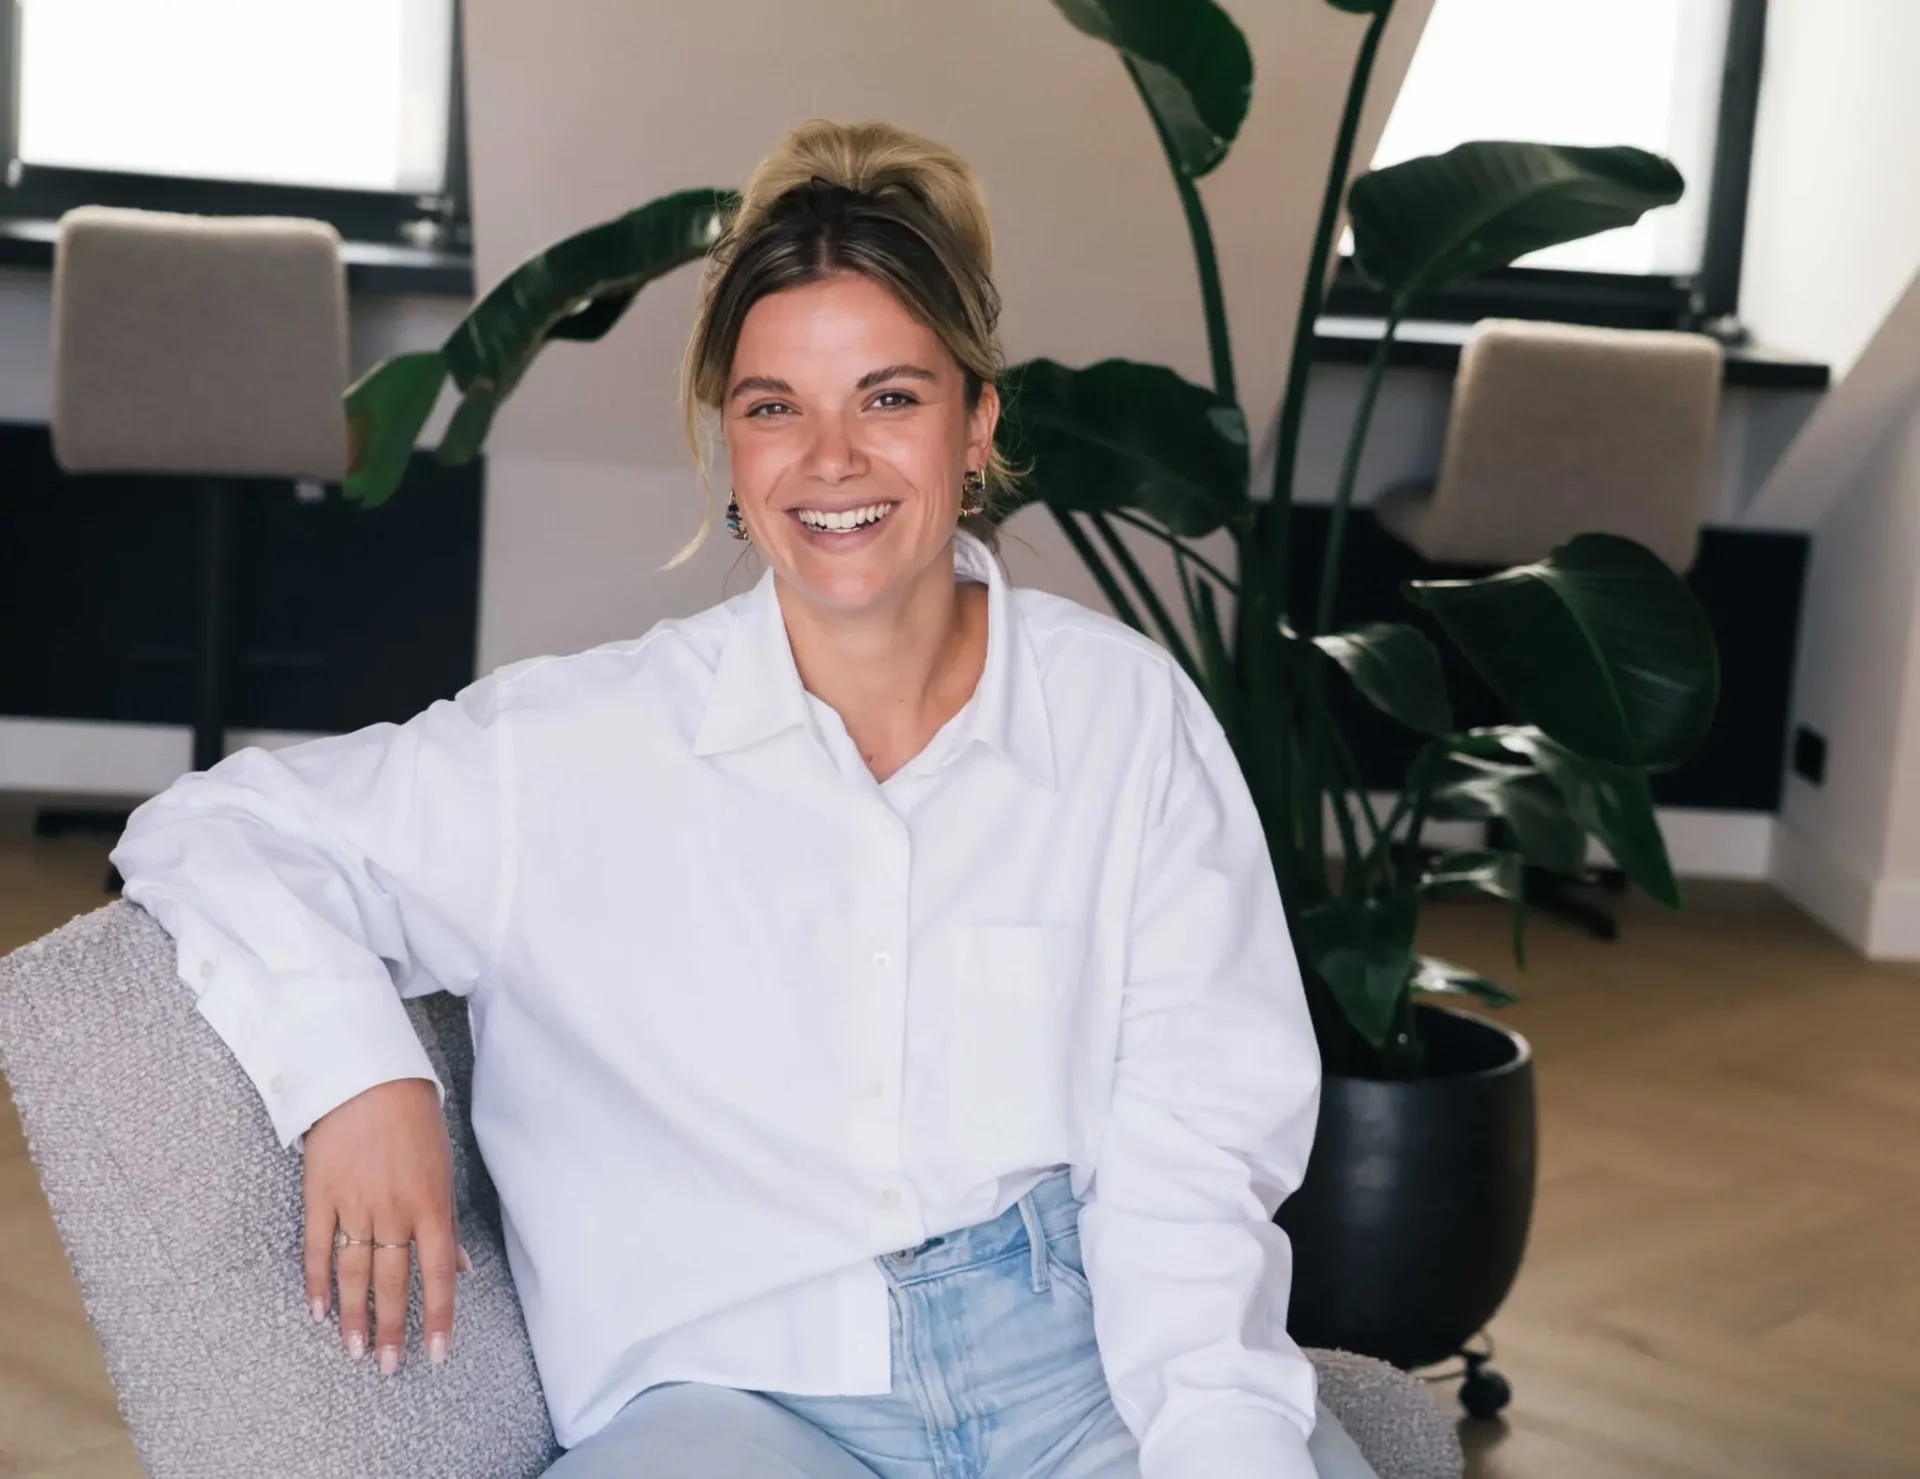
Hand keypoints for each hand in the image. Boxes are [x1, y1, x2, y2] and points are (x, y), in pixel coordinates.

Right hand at [302, 1076, 469, 1373]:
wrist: (367, 1078)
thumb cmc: (415, 1122)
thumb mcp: (443, 1169)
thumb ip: (447, 1224)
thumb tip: (461, 1270)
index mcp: (431, 1204)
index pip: (437, 1274)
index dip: (436, 1316)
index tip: (435, 1352)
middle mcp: (394, 1210)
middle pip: (392, 1281)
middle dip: (392, 1328)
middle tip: (389, 1366)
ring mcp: (355, 1204)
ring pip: (353, 1273)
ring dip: (353, 1316)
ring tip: (354, 1350)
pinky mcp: (320, 1194)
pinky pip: (317, 1247)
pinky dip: (317, 1282)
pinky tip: (317, 1311)